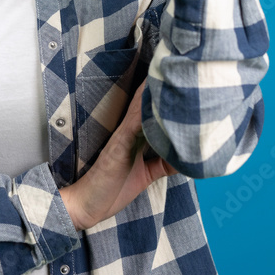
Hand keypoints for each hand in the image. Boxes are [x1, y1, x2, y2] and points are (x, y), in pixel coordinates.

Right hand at [60, 81, 177, 231]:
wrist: (86, 205)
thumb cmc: (112, 189)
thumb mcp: (145, 175)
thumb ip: (163, 164)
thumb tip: (188, 158)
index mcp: (136, 135)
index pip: (153, 110)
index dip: (165, 95)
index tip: (183, 81)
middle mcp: (130, 130)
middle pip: (148, 102)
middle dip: (162, 87)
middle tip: (180, 69)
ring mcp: (123, 135)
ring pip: (141, 107)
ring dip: (154, 93)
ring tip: (171, 75)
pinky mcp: (118, 145)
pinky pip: (132, 124)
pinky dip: (143, 112)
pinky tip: (152, 100)